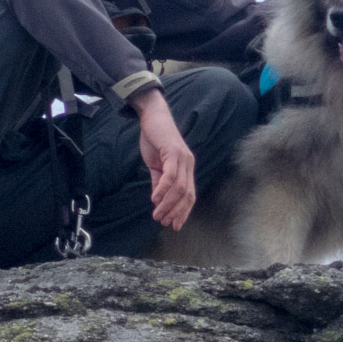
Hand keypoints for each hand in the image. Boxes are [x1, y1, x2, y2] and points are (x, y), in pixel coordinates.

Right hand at [130, 87, 195, 228]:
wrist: (152, 117)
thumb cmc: (155, 140)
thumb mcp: (156, 165)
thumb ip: (159, 182)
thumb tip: (158, 200)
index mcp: (186, 168)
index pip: (190, 195)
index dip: (183, 211)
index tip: (174, 225)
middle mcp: (188, 164)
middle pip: (187, 194)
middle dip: (176, 212)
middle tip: (164, 222)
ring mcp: (182, 158)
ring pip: (179, 188)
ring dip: (167, 204)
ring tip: (157, 214)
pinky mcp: (173, 152)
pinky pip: (170, 175)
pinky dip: (163, 189)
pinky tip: (155, 199)